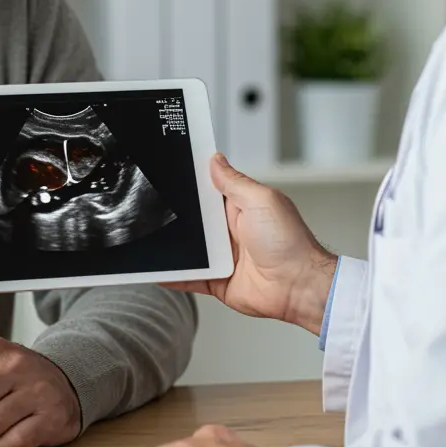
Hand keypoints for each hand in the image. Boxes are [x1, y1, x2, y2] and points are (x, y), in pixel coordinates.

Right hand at [163, 153, 337, 334]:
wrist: (298, 287)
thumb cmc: (290, 243)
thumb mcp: (262, 200)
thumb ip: (234, 182)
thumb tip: (215, 159)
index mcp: (238, 206)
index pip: (205, 190)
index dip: (187, 183)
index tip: (166, 174)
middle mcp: (226, 230)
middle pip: (190, 219)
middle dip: (174, 215)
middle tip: (152, 209)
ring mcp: (220, 256)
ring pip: (185, 248)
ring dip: (170, 245)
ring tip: (148, 237)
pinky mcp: (215, 279)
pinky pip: (187, 276)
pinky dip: (171, 274)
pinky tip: (156, 270)